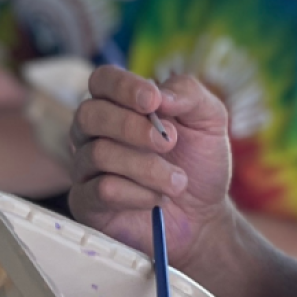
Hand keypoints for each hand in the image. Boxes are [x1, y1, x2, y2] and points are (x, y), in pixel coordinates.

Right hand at [68, 68, 237, 269]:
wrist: (203, 216)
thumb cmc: (199, 163)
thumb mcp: (209, 120)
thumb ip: (189, 93)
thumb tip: (161, 94)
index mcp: (119, 104)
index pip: (103, 80)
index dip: (123, 87)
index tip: (153, 101)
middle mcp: (95, 132)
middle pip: (89, 114)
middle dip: (131, 127)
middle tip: (169, 142)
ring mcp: (86, 167)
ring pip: (99, 154)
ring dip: (147, 168)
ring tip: (178, 181)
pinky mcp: (87, 202)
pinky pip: (102, 190)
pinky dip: (138, 194)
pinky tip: (157, 199)